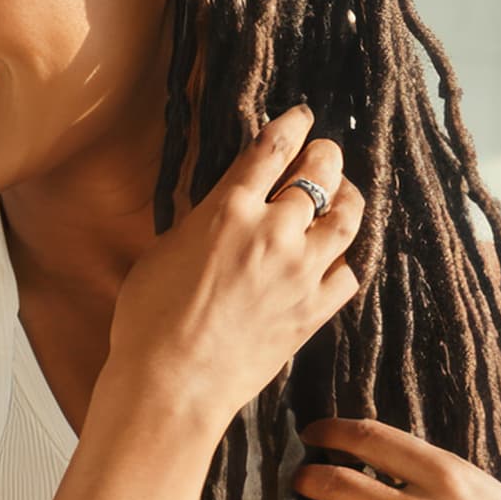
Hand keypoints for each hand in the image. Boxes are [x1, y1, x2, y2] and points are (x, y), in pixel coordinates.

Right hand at [108, 103, 365, 428]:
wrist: (171, 384)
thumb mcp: (166, 249)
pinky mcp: (314, 311)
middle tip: (326, 151)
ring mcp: (300, 272)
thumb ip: (204, 219)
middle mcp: (274, 232)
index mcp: (229, 209)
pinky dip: (347, 259)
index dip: (293, 124)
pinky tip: (340, 255)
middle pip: (320, 173)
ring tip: (346, 192)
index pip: (273, 148)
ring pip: (348, 218)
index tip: (302, 115)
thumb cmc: (150, 321)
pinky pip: (350, 274)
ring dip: (350, 197)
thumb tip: (224, 205)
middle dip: (327, 154)